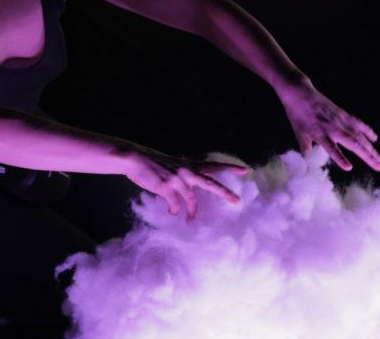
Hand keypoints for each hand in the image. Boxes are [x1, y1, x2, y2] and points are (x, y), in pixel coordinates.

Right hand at [120, 146, 248, 220]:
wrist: (134, 158)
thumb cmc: (151, 163)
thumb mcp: (171, 165)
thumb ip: (182, 174)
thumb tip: (185, 189)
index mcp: (189, 165)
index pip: (213, 166)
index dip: (229, 168)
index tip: (245, 170)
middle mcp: (186, 171)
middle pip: (211, 184)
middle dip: (226, 193)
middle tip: (238, 202)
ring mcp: (177, 179)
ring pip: (192, 200)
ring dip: (192, 212)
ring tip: (190, 221)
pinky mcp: (166, 187)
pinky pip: (175, 204)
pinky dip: (174, 210)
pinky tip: (171, 212)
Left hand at [279, 82, 379, 171]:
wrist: (300, 93)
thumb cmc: (297, 115)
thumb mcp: (298, 133)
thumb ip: (306, 148)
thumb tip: (309, 163)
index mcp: (319, 133)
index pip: (331, 148)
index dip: (340, 158)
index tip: (349, 167)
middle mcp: (332, 127)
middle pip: (353, 143)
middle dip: (367, 156)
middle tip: (379, 167)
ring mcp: (340, 120)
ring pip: (359, 136)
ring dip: (370, 148)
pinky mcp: (343, 114)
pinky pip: (358, 124)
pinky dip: (368, 131)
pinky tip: (375, 138)